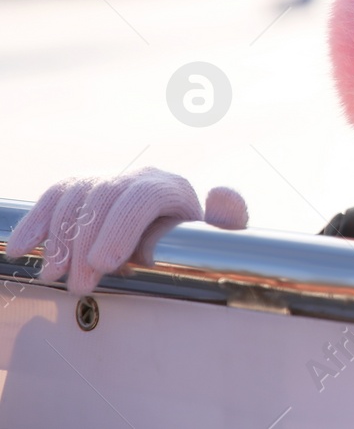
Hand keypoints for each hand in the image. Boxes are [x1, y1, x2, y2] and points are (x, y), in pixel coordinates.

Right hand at [1, 167, 247, 294]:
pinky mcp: (80, 193)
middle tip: (80, 284)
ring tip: (53, 274)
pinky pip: (53, 198)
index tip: (105, 264)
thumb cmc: (194, 240)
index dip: (120, 227)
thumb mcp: (217, 234)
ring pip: (74, 197)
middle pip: (103, 198)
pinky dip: (35, 222)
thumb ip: (225, 220)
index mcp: (169, 187)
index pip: (141, 195)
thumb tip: (222, 195)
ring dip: (58, 237)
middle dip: (86, 244)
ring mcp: (106, 182)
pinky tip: (19, 248)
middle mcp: (136, 177)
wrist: (172, 232)